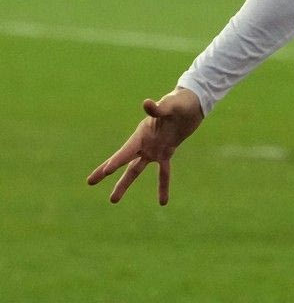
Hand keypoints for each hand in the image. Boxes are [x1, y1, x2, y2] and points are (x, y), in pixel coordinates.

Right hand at [87, 88, 203, 204]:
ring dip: (125, 183)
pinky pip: (163, 172)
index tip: (106, 171)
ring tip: (112, 200)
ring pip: (135, 170)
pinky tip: (162, 202)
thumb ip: (158, 108)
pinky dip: (162, 186)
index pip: (127, 151)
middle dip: (106, 171)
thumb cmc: (179, 102)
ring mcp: (154, 149)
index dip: (117, 161)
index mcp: (142, 133)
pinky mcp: (167, 152)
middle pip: (122, 160)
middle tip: (89, 182)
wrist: (192, 104)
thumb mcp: (170, 105)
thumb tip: (146, 103)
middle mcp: (144, 143)